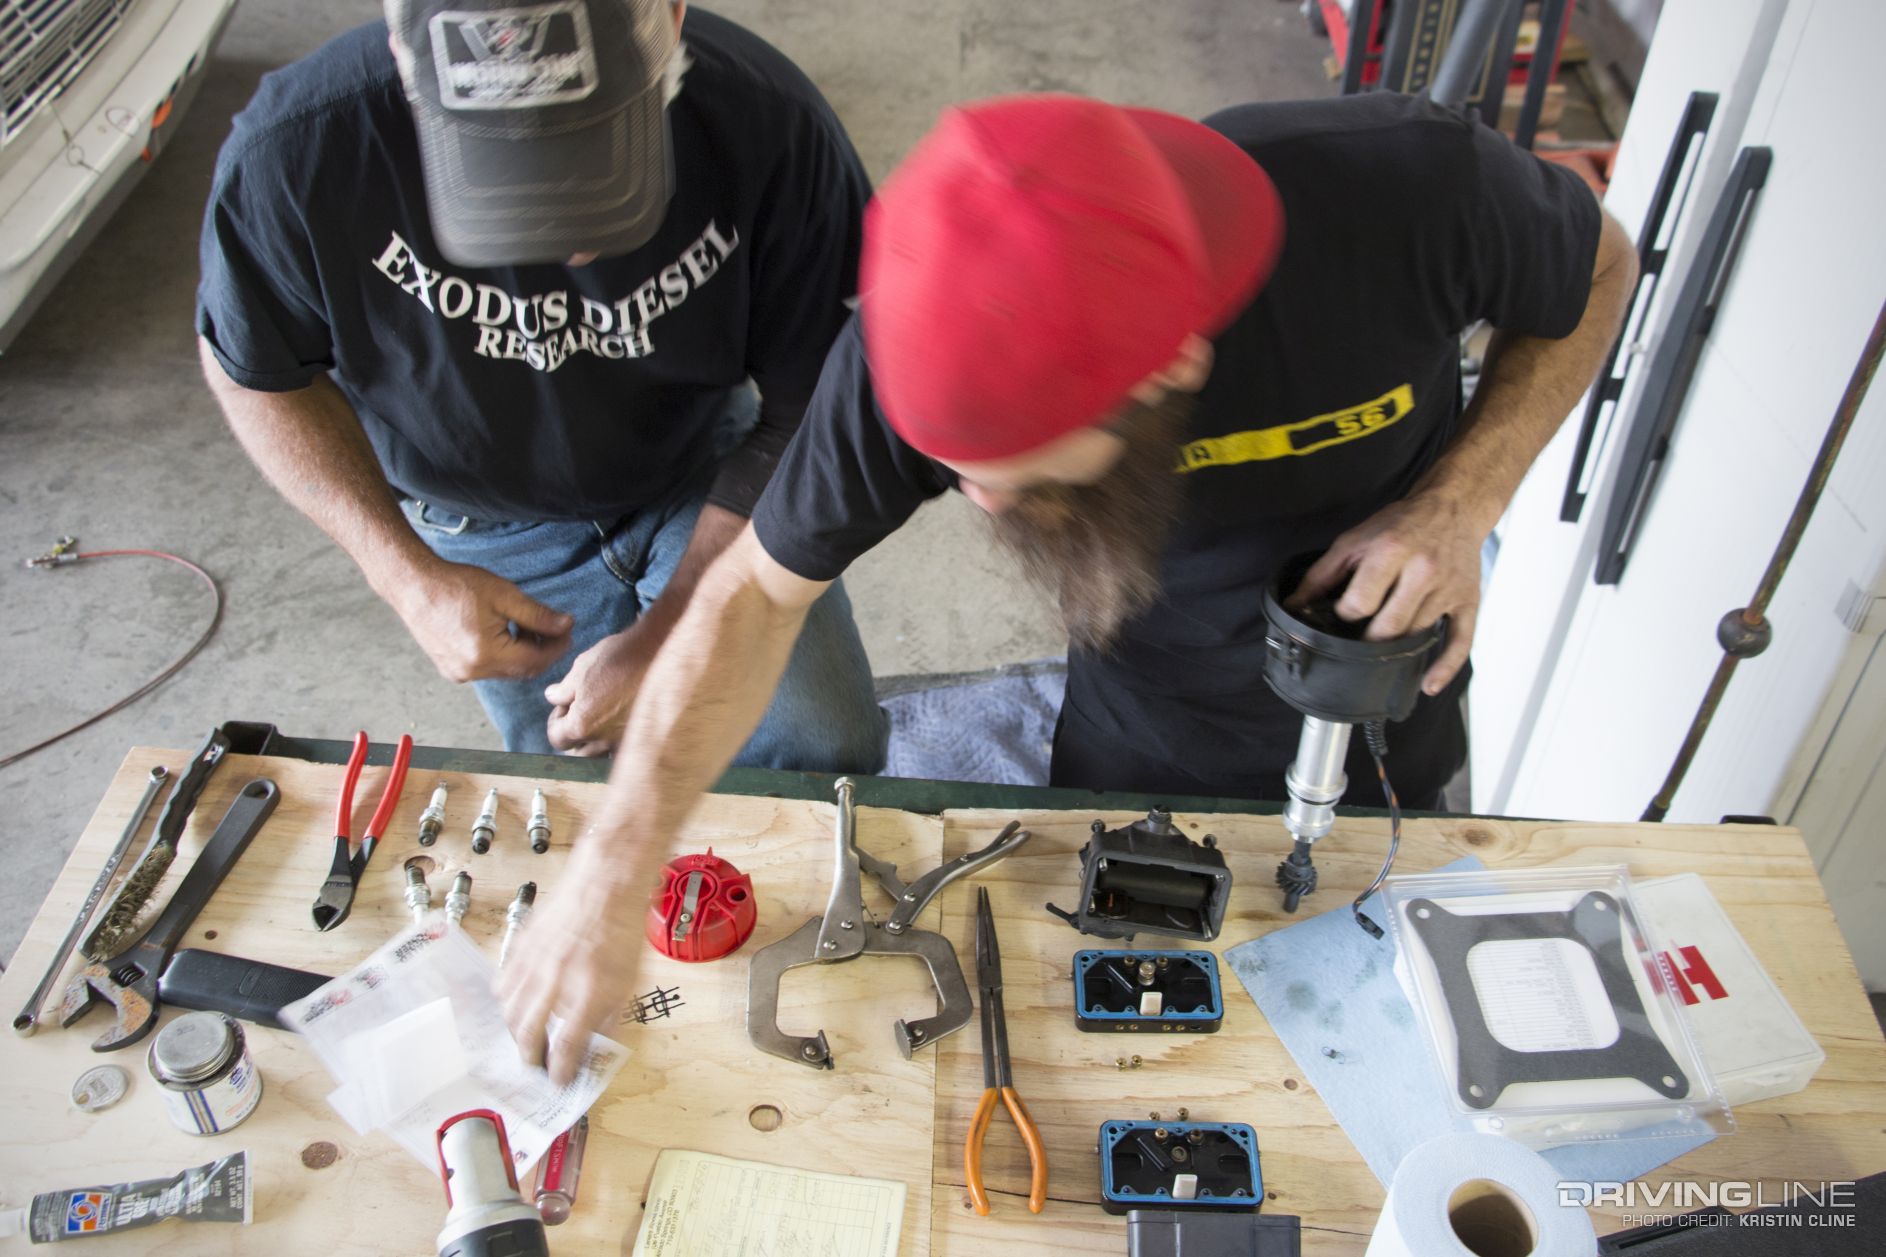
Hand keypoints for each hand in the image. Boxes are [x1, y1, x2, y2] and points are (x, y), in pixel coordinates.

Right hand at [390, 560, 573, 682]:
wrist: (413, 586)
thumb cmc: (456, 585)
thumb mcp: (505, 595)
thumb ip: (538, 615)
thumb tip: (566, 625)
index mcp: (486, 654)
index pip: (536, 660)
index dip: (557, 646)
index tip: (567, 630)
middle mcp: (472, 671)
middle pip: (523, 669)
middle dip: (543, 650)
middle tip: (554, 628)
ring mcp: (459, 673)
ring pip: (506, 671)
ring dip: (522, 653)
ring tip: (525, 625)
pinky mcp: (451, 670)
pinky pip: (488, 669)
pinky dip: (503, 656)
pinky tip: (503, 633)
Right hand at [499, 830, 654, 1084]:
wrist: (607, 880)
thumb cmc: (624, 925)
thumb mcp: (632, 978)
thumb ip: (613, 1014)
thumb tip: (600, 1041)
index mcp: (588, 994)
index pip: (566, 1049)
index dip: (560, 1072)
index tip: (559, 1082)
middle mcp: (556, 983)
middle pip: (529, 1036)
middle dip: (530, 1058)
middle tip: (535, 1067)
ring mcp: (534, 965)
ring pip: (510, 1013)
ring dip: (515, 1033)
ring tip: (524, 1042)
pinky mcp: (522, 947)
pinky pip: (503, 984)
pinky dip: (506, 1003)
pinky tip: (514, 1007)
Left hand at [544, 624, 657, 755]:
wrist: (659, 653)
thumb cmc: (618, 658)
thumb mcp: (581, 668)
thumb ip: (562, 690)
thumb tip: (552, 697)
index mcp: (582, 725)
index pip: (556, 738)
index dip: (556, 720)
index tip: (565, 703)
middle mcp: (604, 740)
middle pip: (578, 753)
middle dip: (575, 734)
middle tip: (582, 710)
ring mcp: (626, 741)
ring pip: (602, 755)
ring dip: (596, 741)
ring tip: (602, 716)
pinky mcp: (646, 736)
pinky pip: (625, 749)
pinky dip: (618, 741)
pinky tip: (622, 720)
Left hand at [1286, 491, 1485, 694]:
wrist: (1453, 508)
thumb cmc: (1400, 524)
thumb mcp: (1354, 540)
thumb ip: (1322, 574)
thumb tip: (1293, 606)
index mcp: (1391, 551)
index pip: (1360, 603)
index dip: (1344, 614)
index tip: (1343, 613)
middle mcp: (1423, 571)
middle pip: (1389, 627)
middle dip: (1366, 640)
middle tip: (1357, 639)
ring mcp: (1448, 589)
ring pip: (1417, 636)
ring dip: (1396, 648)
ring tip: (1381, 646)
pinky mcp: (1468, 601)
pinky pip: (1461, 641)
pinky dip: (1444, 667)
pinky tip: (1427, 686)